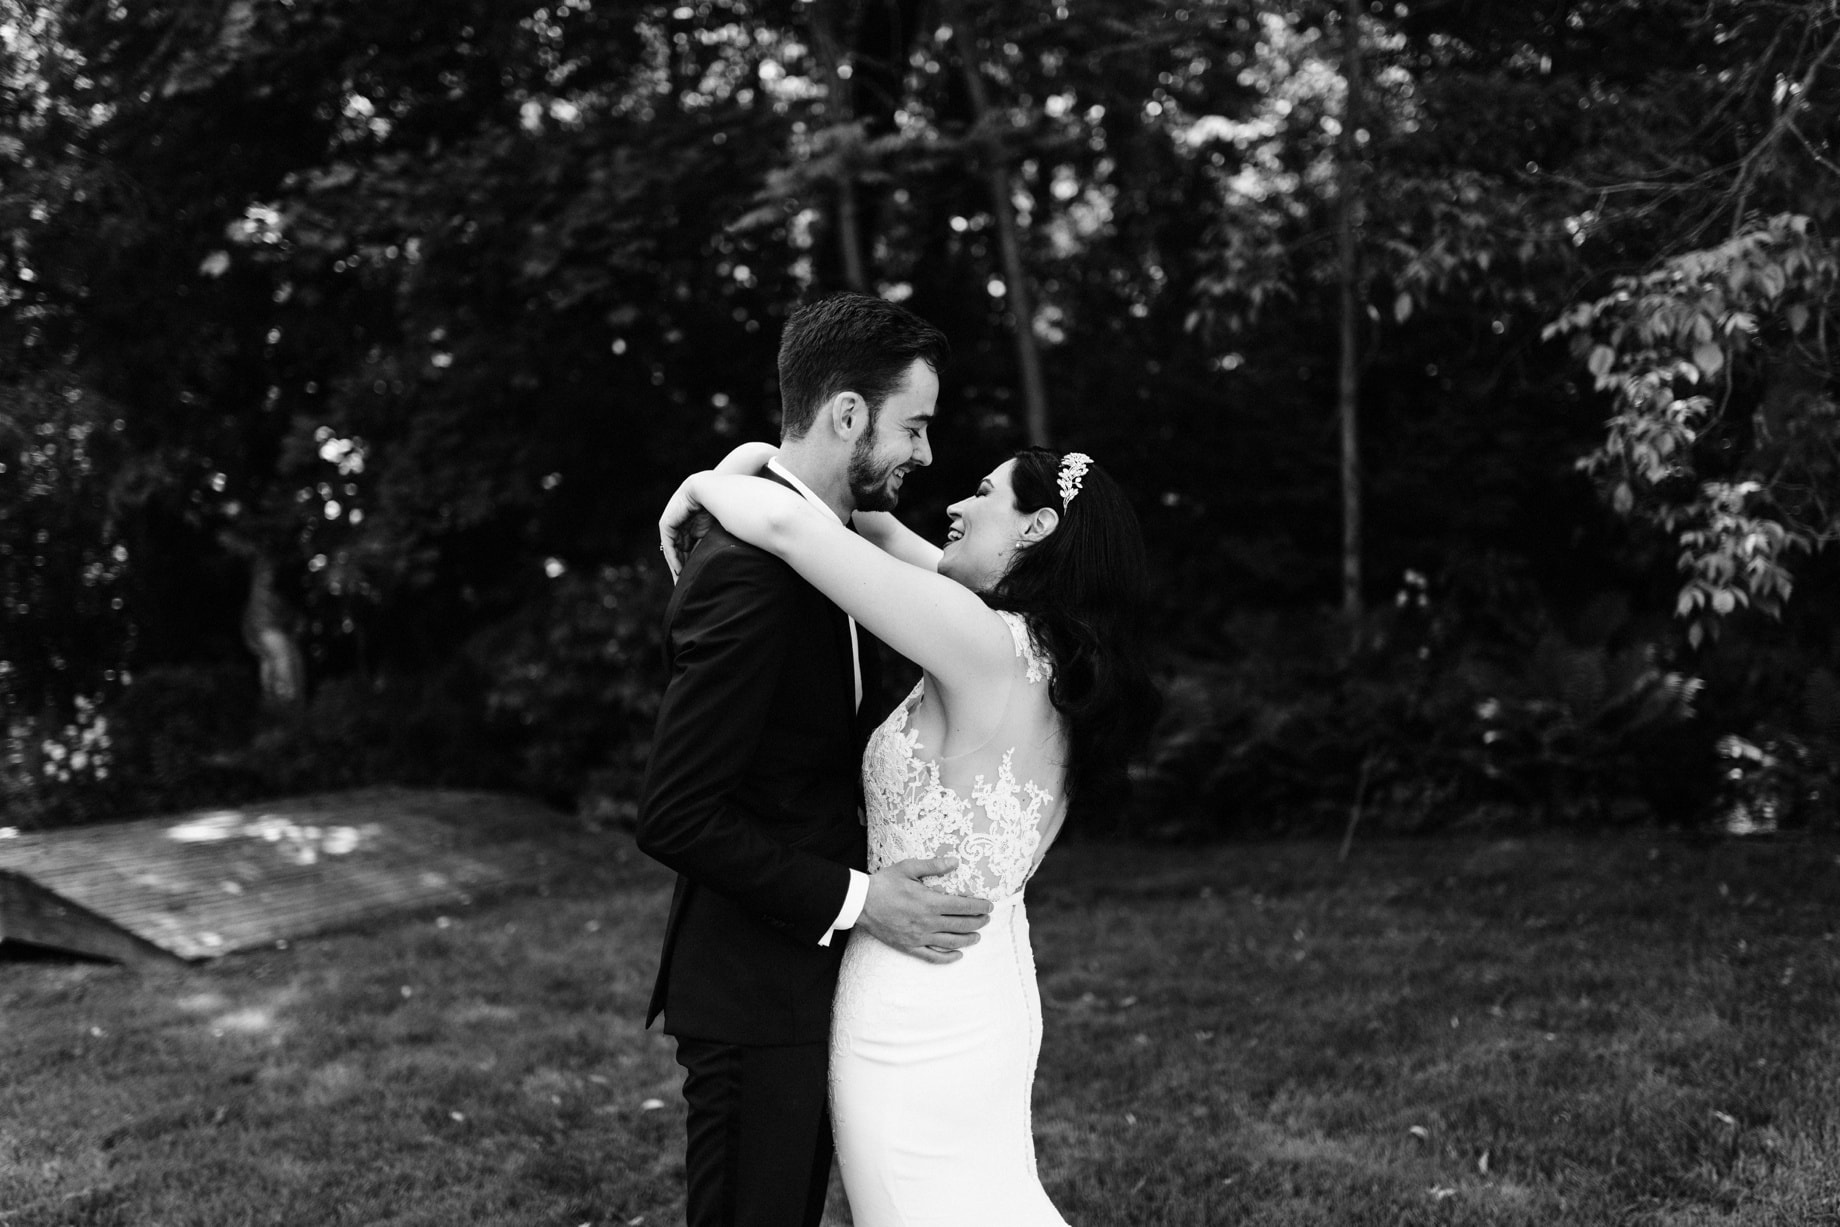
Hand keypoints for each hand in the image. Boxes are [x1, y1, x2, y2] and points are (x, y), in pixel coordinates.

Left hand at [657, 474, 714, 580]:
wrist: (712, 489)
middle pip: (679, 552)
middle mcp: (681, 526)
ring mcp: (673, 523)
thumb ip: (709, 546)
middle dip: (681, 569)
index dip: (692, 565)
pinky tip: (679, 569)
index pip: (689, 550)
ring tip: (681, 582)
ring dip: (676, 566)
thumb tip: (715, 564)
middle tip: (685, 586)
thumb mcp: (713, 533)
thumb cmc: (720, 507)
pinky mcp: (667, 523)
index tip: (695, 580)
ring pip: (672, 550)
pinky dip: (673, 557)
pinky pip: (668, 544)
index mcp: (692, 527)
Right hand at [857, 857, 992, 964]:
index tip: (989, 905)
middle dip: (978, 922)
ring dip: (968, 939)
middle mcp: (928, 922)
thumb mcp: (908, 868)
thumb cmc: (884, 883)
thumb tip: (955, 862)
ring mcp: (919, 936)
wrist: (861, 903)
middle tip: (987, 918)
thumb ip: (933, 866)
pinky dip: (948, 958)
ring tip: (977, 936)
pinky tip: (958, 955)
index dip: (979, 906)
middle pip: (961, 925)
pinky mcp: (910, 946)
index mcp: (930, 902)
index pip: (963, 906)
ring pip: (951, 942)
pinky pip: (932, 956)